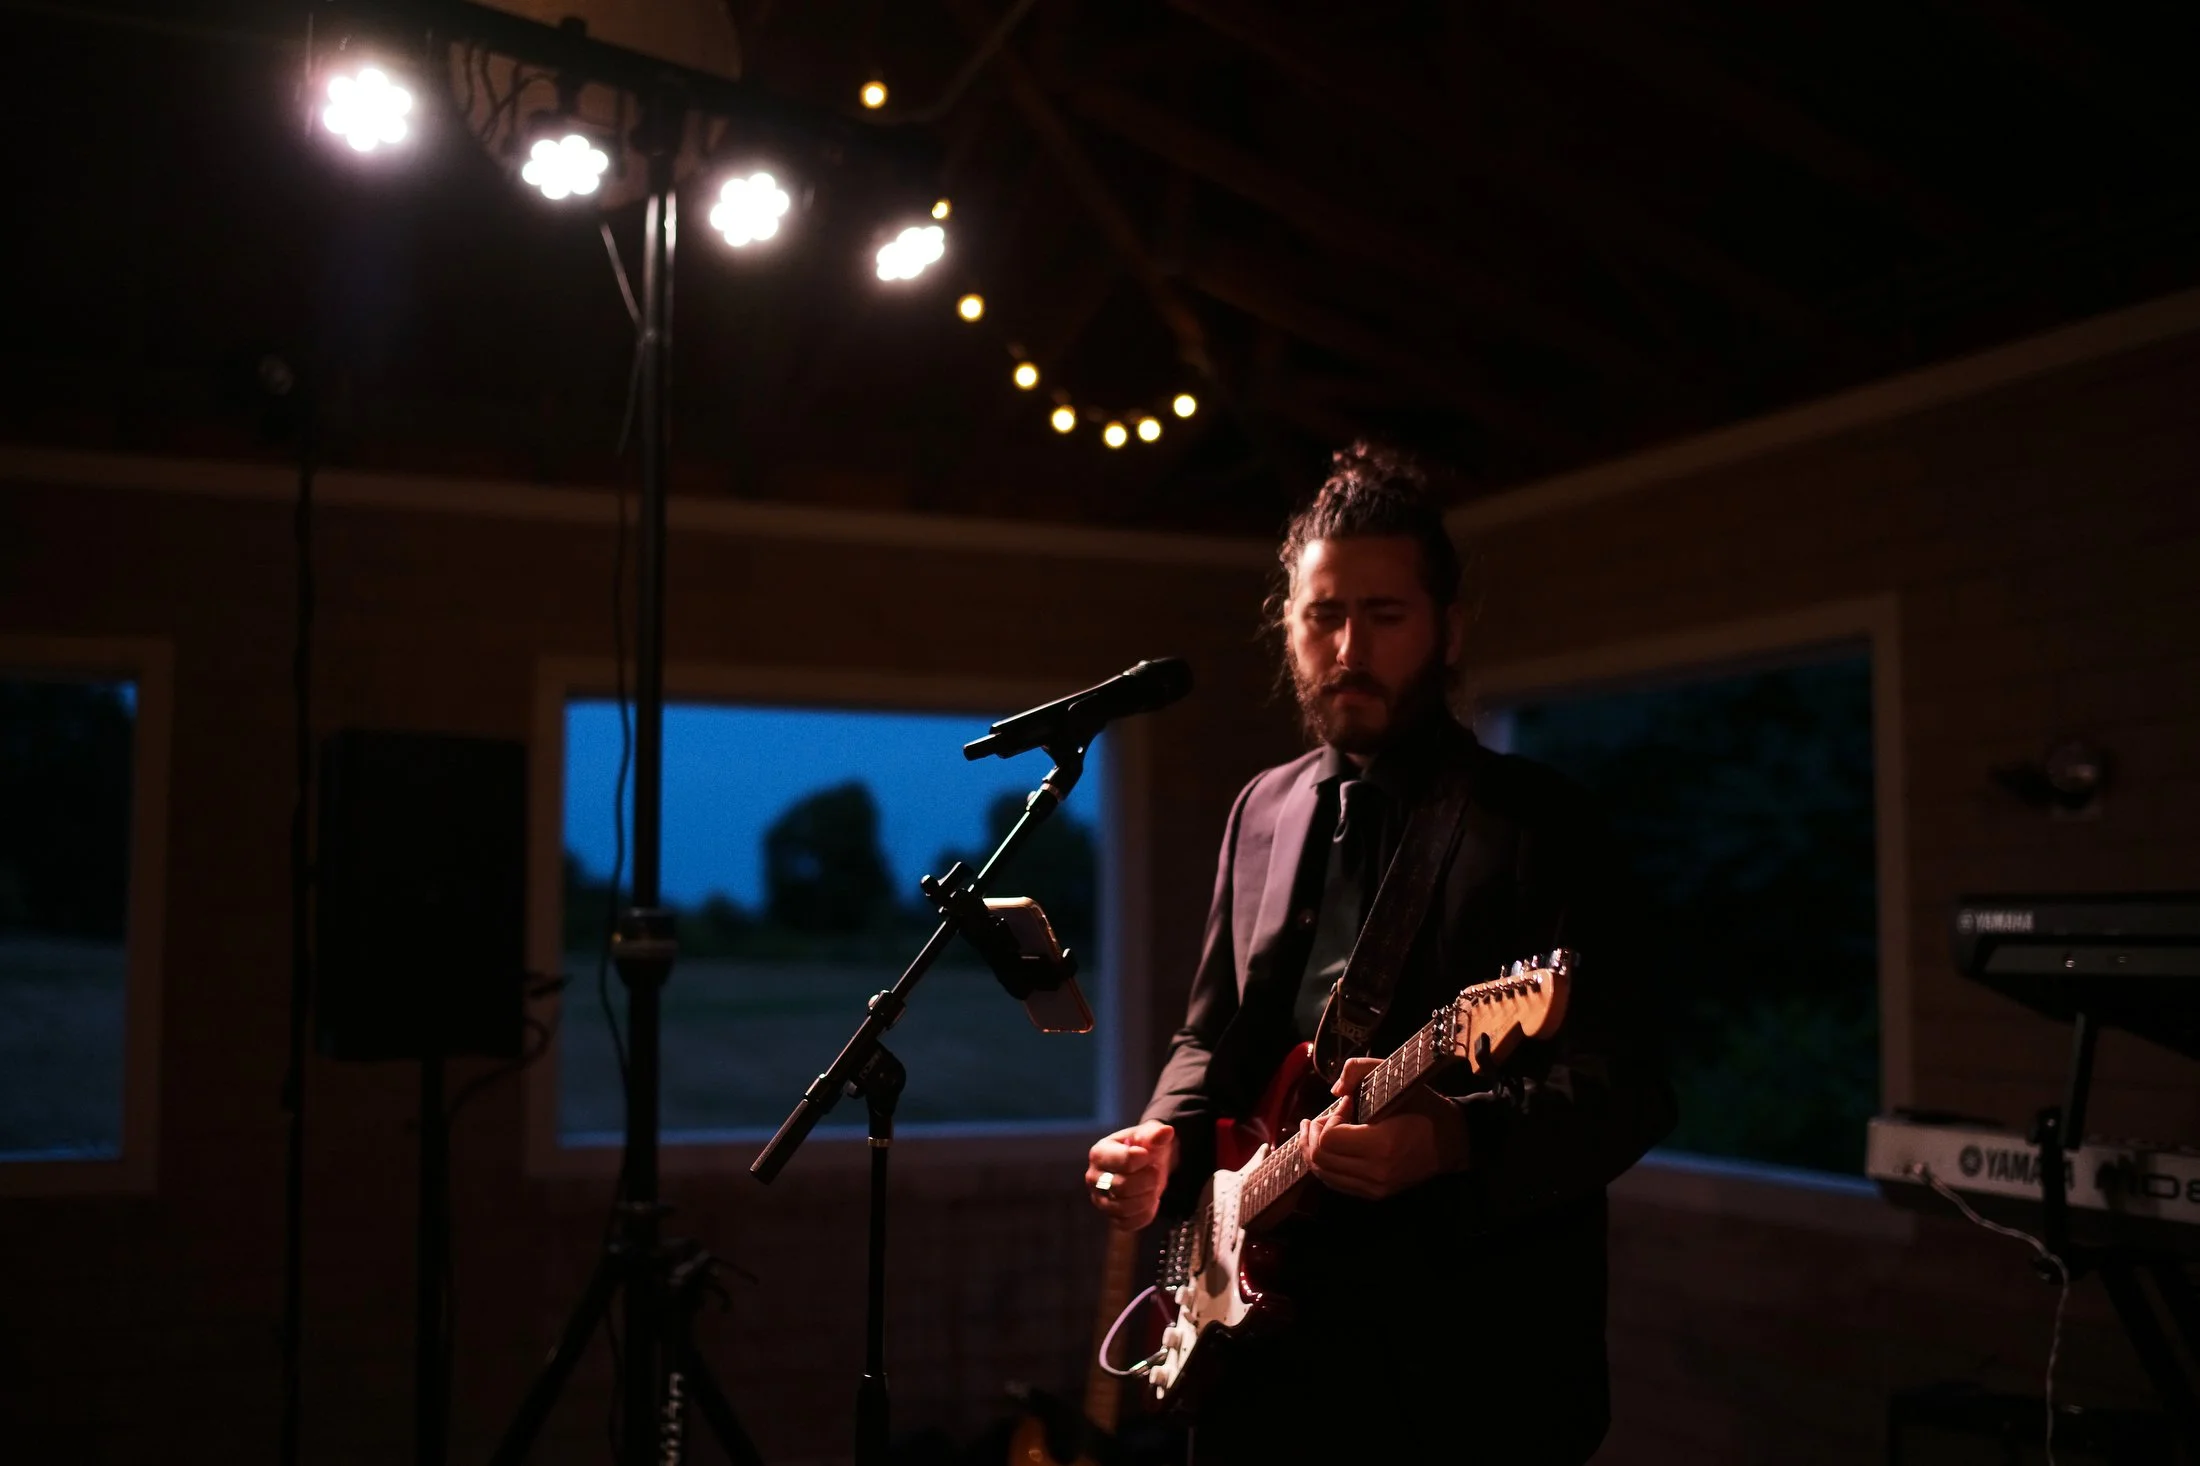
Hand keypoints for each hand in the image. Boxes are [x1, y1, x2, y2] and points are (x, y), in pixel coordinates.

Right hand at [1086, 1121, 1175, 1231]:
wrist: (1147, 1165)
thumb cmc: (1145, 1147)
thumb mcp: (1150, 1135)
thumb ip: (1156, 1134)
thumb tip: (1166, 1132)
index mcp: (1099, 1153)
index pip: (1125, 1162)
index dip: (1145, 1159)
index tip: (1149, 1155)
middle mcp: (1094, 1178)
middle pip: (1123, 1187)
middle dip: (1147, 1180)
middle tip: (1155, 1171)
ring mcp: (1100, 1200)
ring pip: (1124, 1208)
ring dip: (1147, 1197)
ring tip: (1153, 1186)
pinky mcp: (1111, 1217)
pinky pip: (1128, 1224)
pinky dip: (1145, 1214)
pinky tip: (1150, 1200)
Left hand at [1301, 1057, 1469, 1200]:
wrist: (1451, 1140)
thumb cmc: (1423, 1106)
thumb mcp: (1396, 1076)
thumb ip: (1359, 1069)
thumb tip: (1335, 1091)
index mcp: (1382, 1144)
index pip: (1329, 1139)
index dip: (1329, 1118)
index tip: (1346, 1103)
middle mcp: (1376, 1172)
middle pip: (1321, 1159)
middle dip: (1312, 1135)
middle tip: (1318, 1118)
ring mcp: (1375, 1187)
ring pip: (1324, 1174)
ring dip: (1313, 1151)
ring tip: (1316, 1131)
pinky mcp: (1375, 1193)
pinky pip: (1337, 1183)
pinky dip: (1325, 1166)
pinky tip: (1327, 1148)